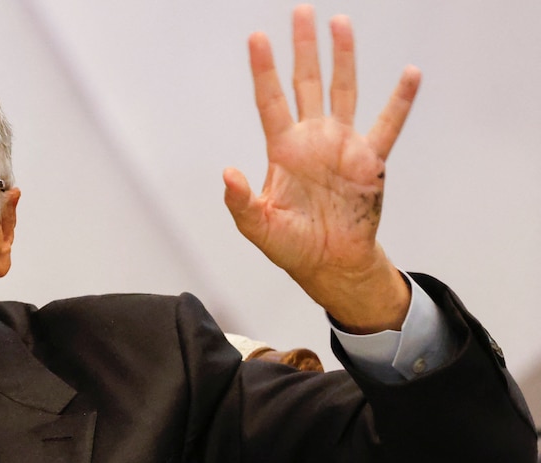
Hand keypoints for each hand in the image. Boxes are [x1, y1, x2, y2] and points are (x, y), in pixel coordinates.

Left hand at [223, 5, 416, 332]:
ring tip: (341, 25)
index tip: (256, 38)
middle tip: (301, 12)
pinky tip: (409, 75)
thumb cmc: (291, 244)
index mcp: (282, 150)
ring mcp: (342, 146)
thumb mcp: (258, 226)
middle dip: (303, 48)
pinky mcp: (371, 162)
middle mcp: (312, 139)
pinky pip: (388, 126)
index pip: (270, 100)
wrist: (329, 264)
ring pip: (343, 91)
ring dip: (343, 59)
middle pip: (306, 83)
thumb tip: (227, 174)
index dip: (263, 70)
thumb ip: (240, 201)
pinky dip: (400, 101)